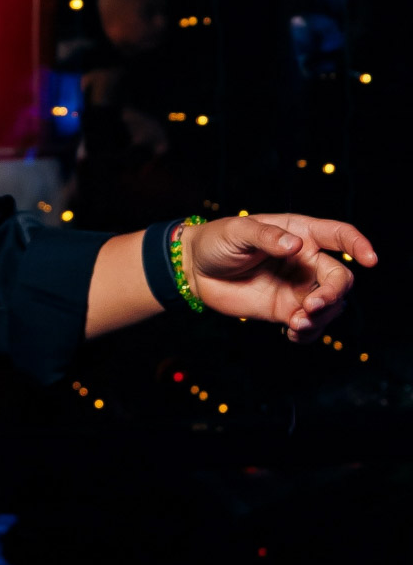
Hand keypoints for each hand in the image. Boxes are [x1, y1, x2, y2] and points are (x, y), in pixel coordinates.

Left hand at [182, 213, 376, 341]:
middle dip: (333, 294)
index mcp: (300, 233)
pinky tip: (293, 333)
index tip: (369, 259)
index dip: (358, 245)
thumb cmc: (217, 241)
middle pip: (339, 278)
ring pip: (330, 305)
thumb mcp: (237, 231)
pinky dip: (309, 332)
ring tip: (297, 323)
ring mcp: (298, 287)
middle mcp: (306, 261)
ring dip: (322, 317)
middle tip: (311, 306)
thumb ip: (266, 236)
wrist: (195, 270)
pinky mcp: (286, 309)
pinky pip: (310, 325)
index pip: (339, 235)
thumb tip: (294, 245)